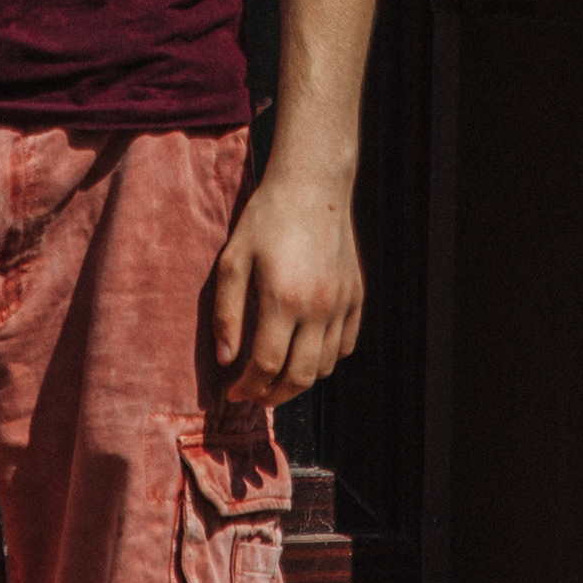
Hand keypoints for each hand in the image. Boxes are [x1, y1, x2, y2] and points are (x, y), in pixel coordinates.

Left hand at [208, 168, 363, 408]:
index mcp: (284, 300)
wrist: (312, 186)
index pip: (266, 365)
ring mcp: (342, 303)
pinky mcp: (356, 296)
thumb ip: (226, 313)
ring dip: (299, 381)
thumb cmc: (265, 219)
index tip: (232, 393)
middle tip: (255, 396)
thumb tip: (226, 360)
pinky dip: (326, 359)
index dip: (248, 387)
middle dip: (274, 395)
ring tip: (277, 378)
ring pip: (325, 366)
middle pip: (300, 376)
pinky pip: (346, 345)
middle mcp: (319, 308)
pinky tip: (306, 352)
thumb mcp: (233, 260)